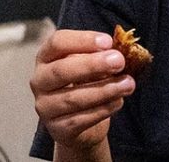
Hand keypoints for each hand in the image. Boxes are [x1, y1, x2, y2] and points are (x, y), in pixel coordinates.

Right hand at [31, 29, 134, 154]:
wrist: (82, 121)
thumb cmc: (85, 83)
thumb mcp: (91, 65)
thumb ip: (100, 57)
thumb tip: (119, 53)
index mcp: (46, 57)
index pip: (57, 43)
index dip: (83, 40)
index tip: (108, 41)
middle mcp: (40, 80)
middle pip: (61, 70)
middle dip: (93, 65)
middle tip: (119, 61)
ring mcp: (45, 106)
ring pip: (73, 98)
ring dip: (105, 90)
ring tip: (128, 84)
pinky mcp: (57, 128)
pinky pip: (80, 119)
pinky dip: (103, 109)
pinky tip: (118, 101)